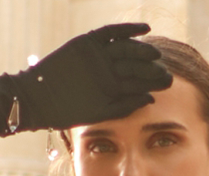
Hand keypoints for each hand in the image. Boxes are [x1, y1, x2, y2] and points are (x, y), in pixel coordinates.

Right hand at [27, 24, 173, 130]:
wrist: (39, 98)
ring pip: (125, 48)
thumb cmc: (67, 112)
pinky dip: (127, 30)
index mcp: (113, 88)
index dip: (153, 81)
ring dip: (141, 49)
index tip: (169, 82)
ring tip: (155, 54)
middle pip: (134, 64)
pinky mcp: (88, 42)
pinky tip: (144, 29)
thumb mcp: (99, 113)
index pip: (137, 81)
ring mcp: (99, 55)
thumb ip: (123, 107)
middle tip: (165, 70)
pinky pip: (110, 33)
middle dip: (150, 67)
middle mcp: (108, 70)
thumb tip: (150, 99)